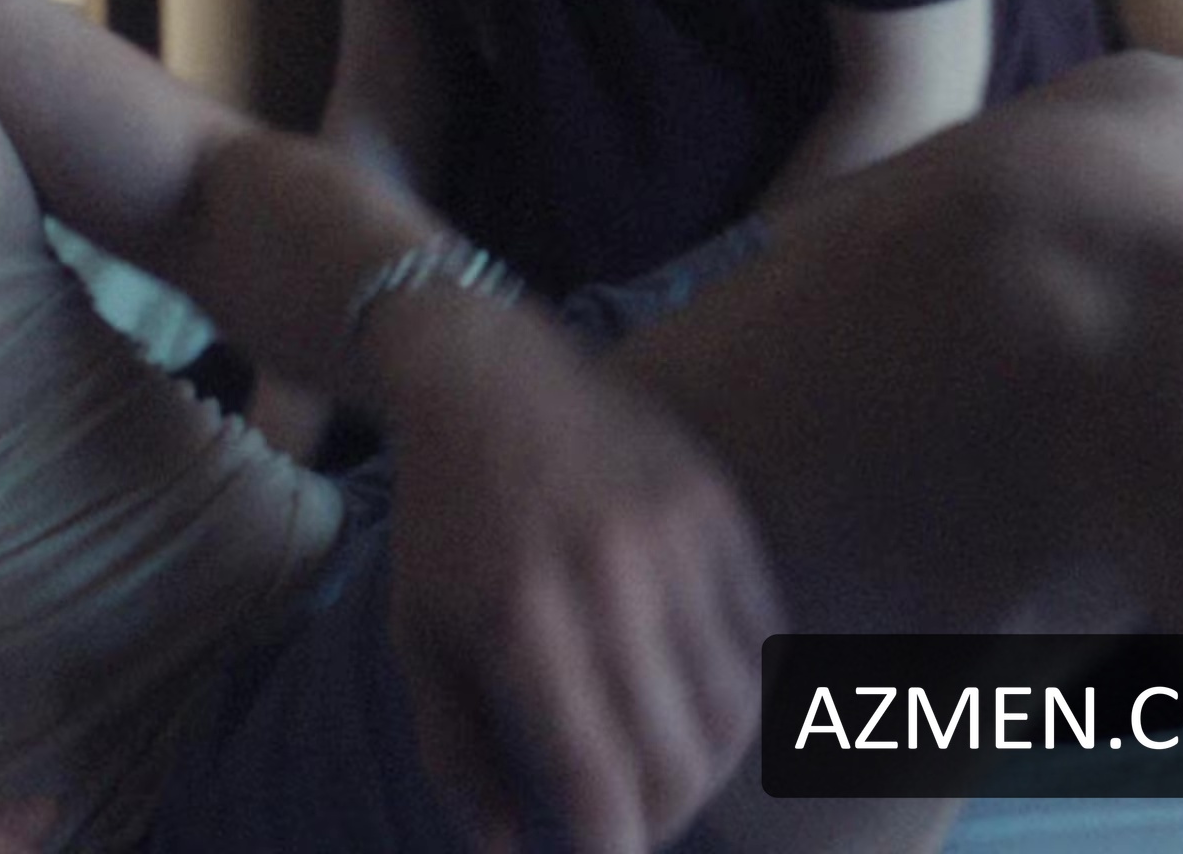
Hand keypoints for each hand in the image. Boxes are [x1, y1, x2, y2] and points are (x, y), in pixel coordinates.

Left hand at [373, 306, 779, 853]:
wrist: (483, 376)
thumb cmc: (443, 522)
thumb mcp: (419, 635)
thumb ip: (457, 754)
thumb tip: (510, 848)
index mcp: (521, 621)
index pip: (601, 781)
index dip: (615, 845)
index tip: (606, 851)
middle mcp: (607, 582)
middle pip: (680, 758)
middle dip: (662, 812)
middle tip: (635, 812)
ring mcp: (672, 540)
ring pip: (735, 708)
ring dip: (708, 759)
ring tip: (669, 758)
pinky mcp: (715, 506)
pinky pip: (763, 636)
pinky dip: (745, 686)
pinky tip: (702, 691)